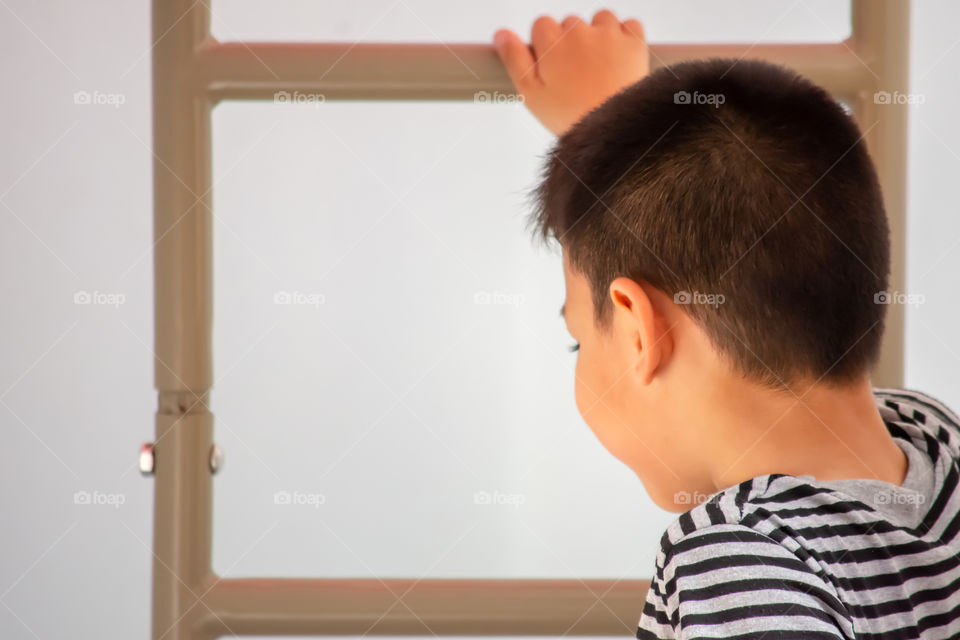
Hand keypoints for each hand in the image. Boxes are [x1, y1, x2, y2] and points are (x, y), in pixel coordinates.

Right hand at [493, 10, 648, 135]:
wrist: (612, 130)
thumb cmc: (568, 116)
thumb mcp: (530, 94)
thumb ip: (513, 59)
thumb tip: (501, 33)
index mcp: (552, 42)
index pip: (541, 25)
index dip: (545, 47)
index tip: (551, 69)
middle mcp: (580, 31)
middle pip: (570, 24)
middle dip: (570, 44)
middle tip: (575, 77)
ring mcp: (609, 34)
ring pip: (600, 19)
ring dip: (598, 36)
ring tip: (598, 69)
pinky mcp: (635, 42)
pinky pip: (630, 25)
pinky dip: (625, 38)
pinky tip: (619, 60)